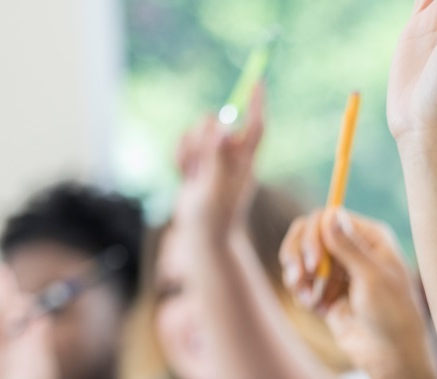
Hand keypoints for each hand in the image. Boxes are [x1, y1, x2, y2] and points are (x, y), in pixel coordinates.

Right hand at [174, 84, 265, 239]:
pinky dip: (179, 157)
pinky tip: (183, 175)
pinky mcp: (196, 167)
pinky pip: (184, 148)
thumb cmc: (214, 218)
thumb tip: (224, 127)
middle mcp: (231, 158)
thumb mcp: (216, 187)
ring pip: (197, 134)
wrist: (202, 238)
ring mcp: (213, 161)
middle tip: (198, 158)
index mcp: (245, 161)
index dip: (256, 103)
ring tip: (190, 174)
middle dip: (203, 134)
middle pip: (219, 125)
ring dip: (188, 149)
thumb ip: (217, 157)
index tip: (257, 80)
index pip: (254, 126)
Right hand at [281, 210, 430, 377]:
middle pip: (308, 232)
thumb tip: (331, 211)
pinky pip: (299, 280)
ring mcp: (337, 269)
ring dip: (296, 275)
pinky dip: (300, 291)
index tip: (314, 263)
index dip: (314, 235)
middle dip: (298, 253)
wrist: (390, 353)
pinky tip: (314, 307)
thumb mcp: (372, 277)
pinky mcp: (325, 290)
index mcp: (370, 237)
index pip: (328, 217)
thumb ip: (348, 246)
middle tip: (299, 278)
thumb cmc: (391, 313)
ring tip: (306, 296)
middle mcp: (352, 248)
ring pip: (299, 255)